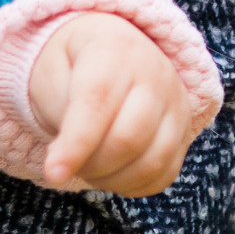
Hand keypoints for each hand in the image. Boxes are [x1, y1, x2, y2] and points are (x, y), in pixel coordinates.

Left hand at [25, 13, 195, 195]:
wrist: (107, 47)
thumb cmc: (71, 63)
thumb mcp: (50, 71)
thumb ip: (58, 109)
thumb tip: (65, 160)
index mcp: (114, 47)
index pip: (98, 102)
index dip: (76, 144)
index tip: (53, 174)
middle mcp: (154, 73)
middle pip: (128, 138)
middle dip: (91, 165)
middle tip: (65, 163)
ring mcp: (175, 103)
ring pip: (151, 161)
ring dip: (111, 179)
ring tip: (86, 167)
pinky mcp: (184, 131)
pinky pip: (164, 174)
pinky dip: (132, 186)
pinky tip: (109, 173)